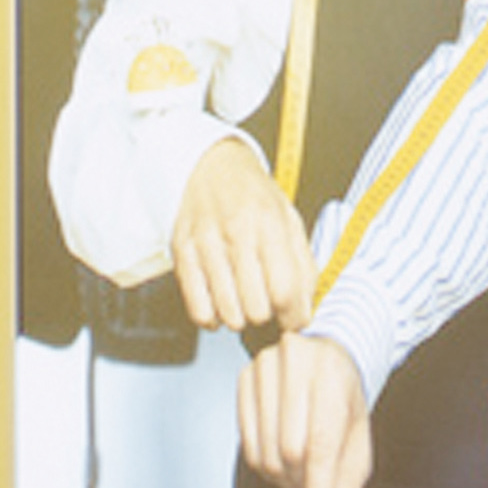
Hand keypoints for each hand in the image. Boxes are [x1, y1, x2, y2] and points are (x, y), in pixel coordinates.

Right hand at [169, 135, 313, 335]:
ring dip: (242, 317)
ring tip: (245, 299)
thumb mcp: (290, 221)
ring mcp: (205, 245)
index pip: (285, 290)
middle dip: (269, 315)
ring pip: (229, 314)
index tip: (296, 319)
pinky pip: (199, 310)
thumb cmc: (254, 198)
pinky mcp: (181, 255)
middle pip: (257, 308)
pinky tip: (222, 303)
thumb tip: (307, 309)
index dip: (295, 317)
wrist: (210, 167)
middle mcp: (236, 233)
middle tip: (269, 303)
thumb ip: (303, 265)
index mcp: (270, 224)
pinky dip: (214, 317)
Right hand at [238, 334, 377, 487]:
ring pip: (266, 453)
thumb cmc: (343, 403)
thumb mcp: (357, 442)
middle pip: (291, 453)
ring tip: (300, 469)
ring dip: (284, 478)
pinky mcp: (243, 377)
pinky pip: (247, 444)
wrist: (325, 357)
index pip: (321, 448)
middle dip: (303, 483)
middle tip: (313, 485)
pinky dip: (264, 465)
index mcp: (333, 375)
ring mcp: (265, 367)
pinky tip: (279, 458)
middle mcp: (297, 363)